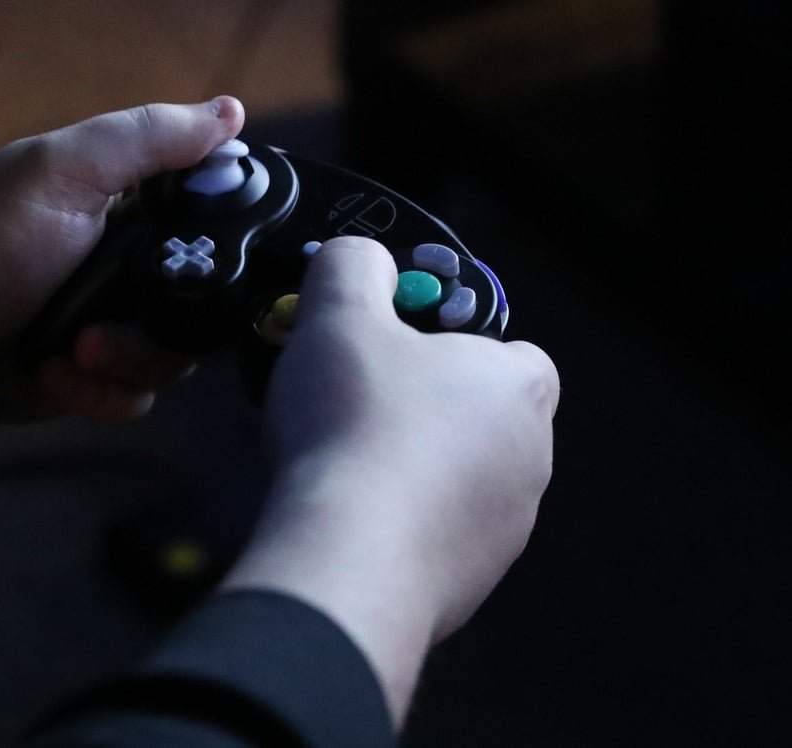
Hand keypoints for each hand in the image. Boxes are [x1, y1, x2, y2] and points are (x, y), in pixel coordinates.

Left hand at [0, 97, 244, 426]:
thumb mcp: (61, 174)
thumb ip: (146, 139)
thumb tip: (231, 112)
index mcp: (126, 206)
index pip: (211, 219)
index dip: (219, 246)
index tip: (197, 268)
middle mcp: (126, 265)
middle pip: (204, 302)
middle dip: (158, 327)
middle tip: (99, 329)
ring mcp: (111, 323)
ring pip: (175, 355)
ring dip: (126, 362)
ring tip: (71, 353)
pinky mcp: (91, 376)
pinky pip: (136, 396)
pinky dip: (99, 395)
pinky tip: (53, 380)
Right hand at [223, 237, 559, 722]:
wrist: (349, 558)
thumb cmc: (355, 427)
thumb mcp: (340, 314)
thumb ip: (353, 266)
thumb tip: (360, 259)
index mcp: (516, 387)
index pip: (513, 348)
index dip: (454, 339)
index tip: (397, 345)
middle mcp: (528, 457)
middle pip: (477, 414)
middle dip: (422, 404)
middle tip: (357, 400)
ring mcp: (504, 526)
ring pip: (456, 477)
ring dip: (409, 465)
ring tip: (341, 460)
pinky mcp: (471, 579)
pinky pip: (434, 533)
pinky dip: (397, 520)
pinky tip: (348, 513)